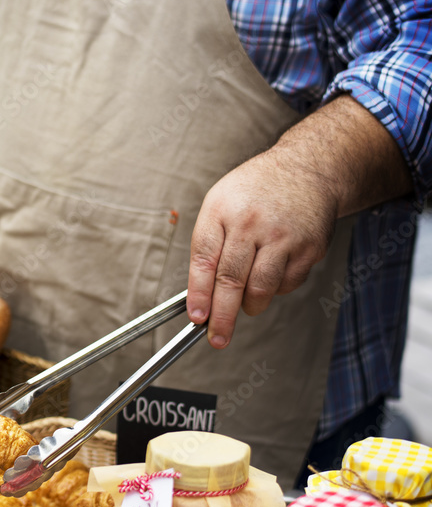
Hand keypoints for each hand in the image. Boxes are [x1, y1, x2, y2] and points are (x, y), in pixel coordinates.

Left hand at [186, 150, 337, 348]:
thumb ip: (209, 245)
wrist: (307, 169)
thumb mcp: (219, 204)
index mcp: (221, 211)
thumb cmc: (255, 192)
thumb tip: (200, 293)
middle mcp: (251, 223)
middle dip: (222, 316)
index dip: (199, 293)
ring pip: (261, 288)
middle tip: (217, 337)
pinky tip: (272, 274)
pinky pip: (286, 284)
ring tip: (245, 305)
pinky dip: (275, 290)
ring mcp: (282, 235)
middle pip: (231, 279)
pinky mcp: (309, 247)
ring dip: (250, 306)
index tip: (197, 317)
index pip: (204, 260)